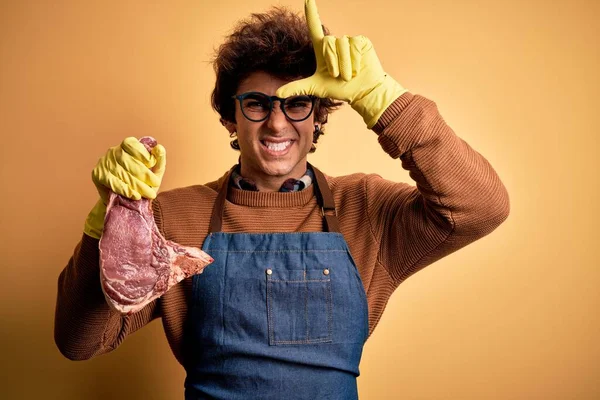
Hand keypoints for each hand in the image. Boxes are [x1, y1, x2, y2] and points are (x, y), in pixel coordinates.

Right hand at [84, 137, 165, 238]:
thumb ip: (158, 159)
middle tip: (155, 184)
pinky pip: (113, 182)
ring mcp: (104, 162)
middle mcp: (113, 151)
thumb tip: (160, 148)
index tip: (152, 164)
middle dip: (144, 174)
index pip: (133, 145)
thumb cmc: (142, 181)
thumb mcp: (154, 170)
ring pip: (122, 173)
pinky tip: (135, 195)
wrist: (124, 200)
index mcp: (126, 145)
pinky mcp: (98, 174)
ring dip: (138, 185)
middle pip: (128, 161)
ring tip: (149, 194)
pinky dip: (126, 189)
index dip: (143, 154)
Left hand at [276, 0, 407, 127]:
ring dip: (344, 64)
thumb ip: (297, 88)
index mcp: (322, 50)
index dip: (312, 13)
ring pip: (341, 43)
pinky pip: (354, 45)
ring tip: (349, 75)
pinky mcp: (361, 41)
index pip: (314, 27)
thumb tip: (277, 94)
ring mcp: (349, 41)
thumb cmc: (341, 89)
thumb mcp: (317, 87)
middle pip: (327, 42)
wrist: (362, 91)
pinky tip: (359, 68)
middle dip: (333, 62)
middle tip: (339, 77)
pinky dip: (355, 60)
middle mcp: (335, 43)